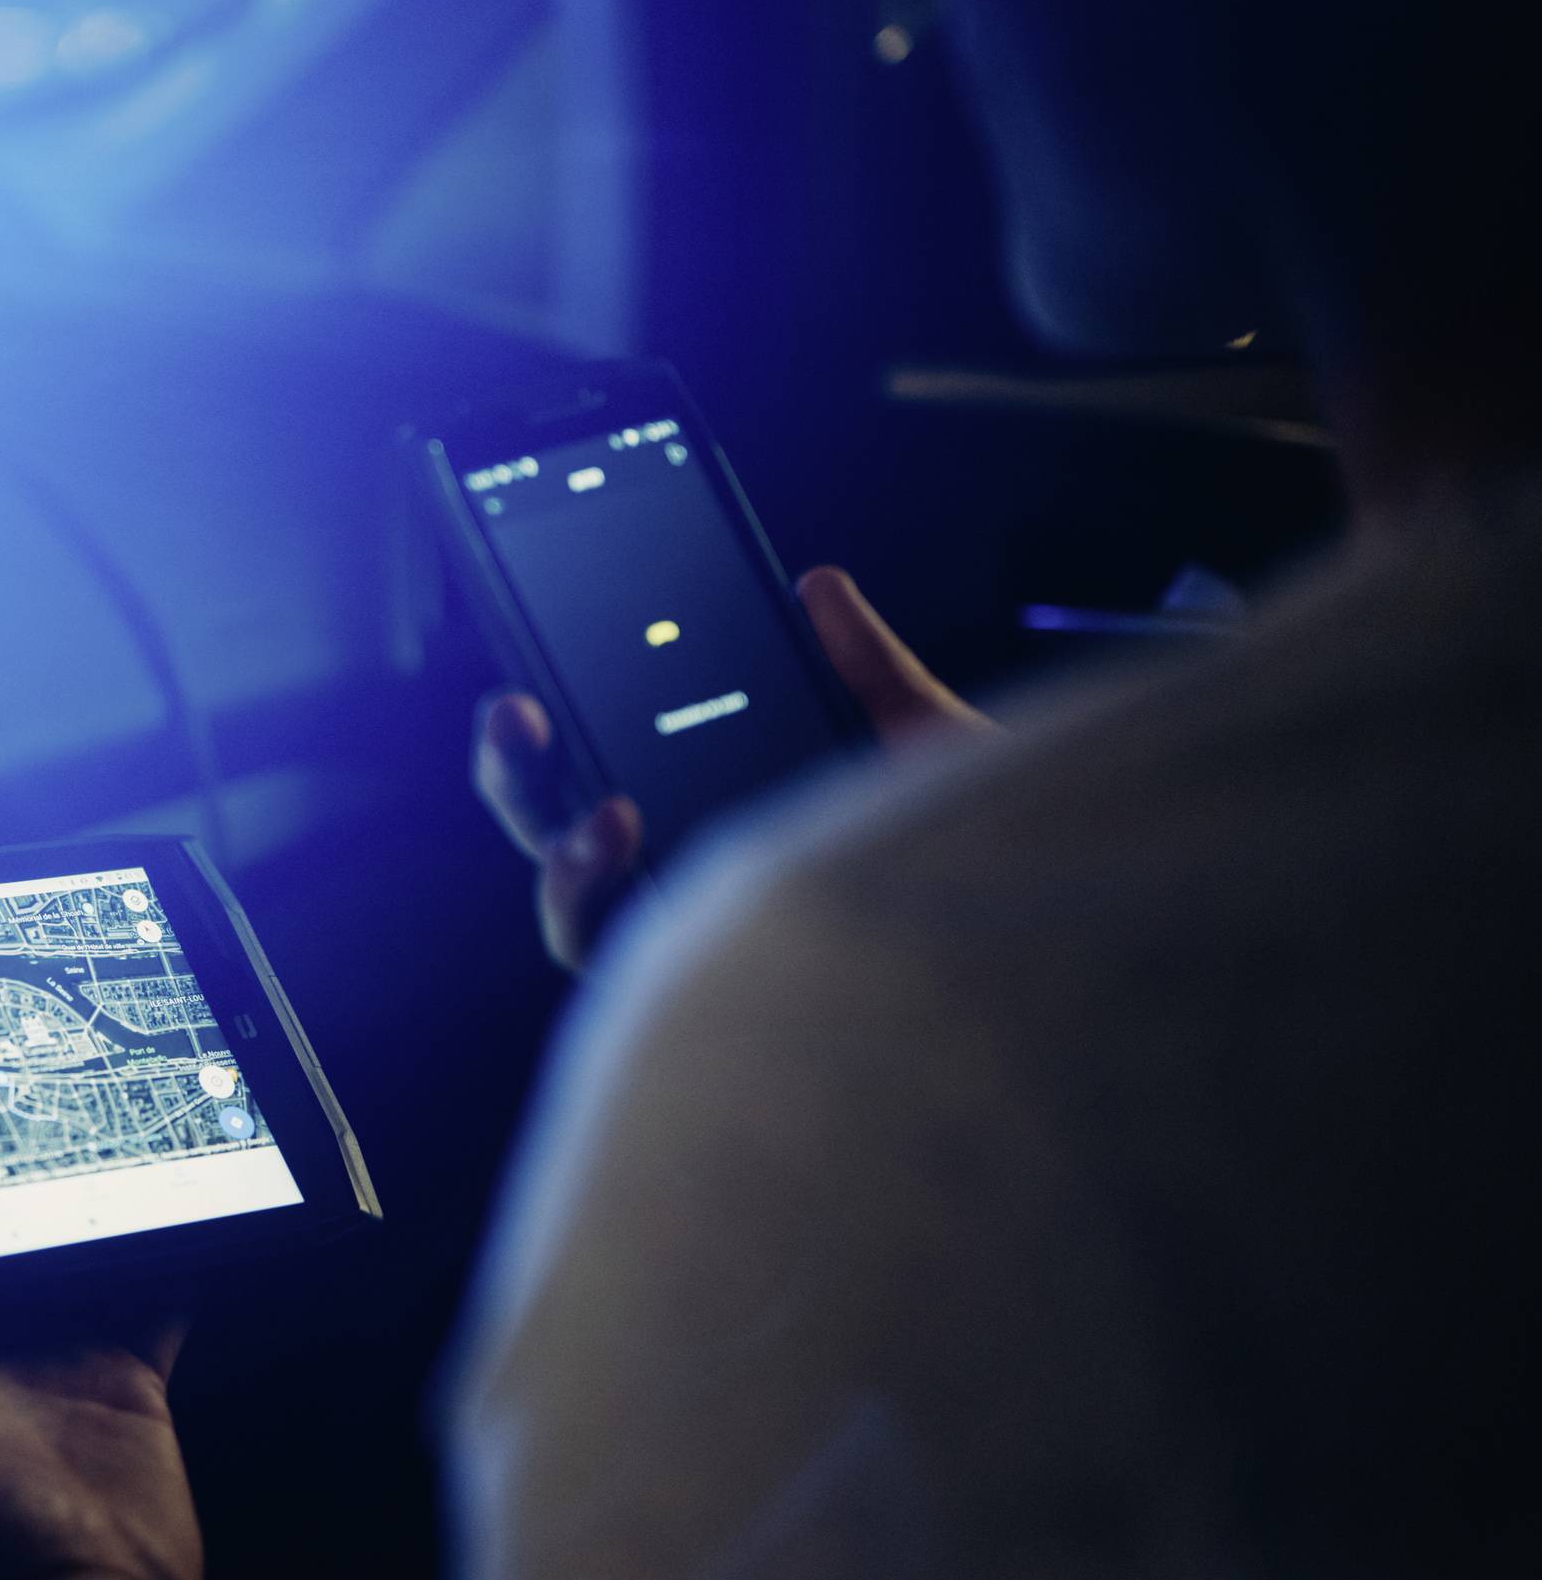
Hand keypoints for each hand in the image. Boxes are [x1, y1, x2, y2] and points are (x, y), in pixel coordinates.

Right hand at [475, 565, 992, 969]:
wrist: (1062, 942)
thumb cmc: (999, 860)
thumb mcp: (930, 739)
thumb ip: (868, 665)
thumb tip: (818, 587)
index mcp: (725, 811)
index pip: (609, 770)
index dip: (554, 727)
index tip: (532, 673)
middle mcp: (694, 883)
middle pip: (561, 834)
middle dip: (517, 770)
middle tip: (517, 710)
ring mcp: (698, 941)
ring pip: (571, 912)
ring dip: (556, 853)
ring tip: (602, 810)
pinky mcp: (711, 992)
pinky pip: (615, 966)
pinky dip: (596, 905)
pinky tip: (628, 847)